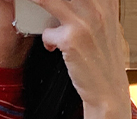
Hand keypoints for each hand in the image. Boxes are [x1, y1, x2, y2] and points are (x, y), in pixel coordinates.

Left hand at [31, 0, 131, 118]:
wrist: (108, 91)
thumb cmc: (102, 59)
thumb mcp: (105, 25)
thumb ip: (90, 7)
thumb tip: (62, 4)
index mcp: (107, 1)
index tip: (51, 2)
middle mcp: (98, 7)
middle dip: (43, 0)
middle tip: (35, 3)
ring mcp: (85, 22)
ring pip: (48, 0)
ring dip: (35, 4)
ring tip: (27, 6)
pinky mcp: (72, 40)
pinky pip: (47, 32)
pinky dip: (46, 40)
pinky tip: (53, 47)